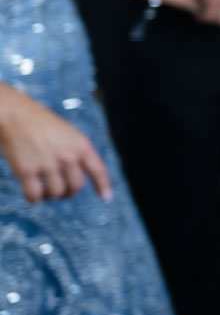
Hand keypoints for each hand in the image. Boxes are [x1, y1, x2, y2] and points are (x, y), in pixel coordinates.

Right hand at [0, 85, 112, 202]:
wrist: (17, 115)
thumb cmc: (43, 125)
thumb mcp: (70, 134)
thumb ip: (78, 153)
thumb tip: (81, 176)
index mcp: (81, 145)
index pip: (97, 170)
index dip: (103, 185)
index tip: (106, 197)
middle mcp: (67, 156)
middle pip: (76, 187)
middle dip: (69, 193)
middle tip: (61, 192)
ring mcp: (47, 164)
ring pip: (56, 193)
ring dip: (51, 196)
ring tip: (45, 191)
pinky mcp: (26, 171)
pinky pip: (35, 195)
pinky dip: (34, 199)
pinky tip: (33, 195)